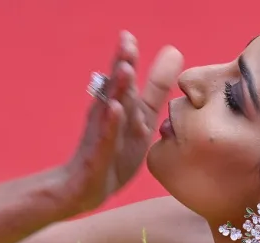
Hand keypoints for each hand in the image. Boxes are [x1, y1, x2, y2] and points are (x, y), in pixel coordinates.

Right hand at [62, 32, 182, 212]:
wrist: (85, 189)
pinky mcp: (97, 156)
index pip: (125, 80)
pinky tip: (114, 110)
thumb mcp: (140, 118)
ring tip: (125, 70)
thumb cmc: (113, 152)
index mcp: (121, 107)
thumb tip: (174, 52)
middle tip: (126, 44)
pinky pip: (105, 139)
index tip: (128, 36)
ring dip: (117, 90)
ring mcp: (101, 136)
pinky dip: (110, 125)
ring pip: (110, 110)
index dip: (127, 58)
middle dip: (122, 66)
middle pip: (116, 89)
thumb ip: (155, 88)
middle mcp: (108, 117)